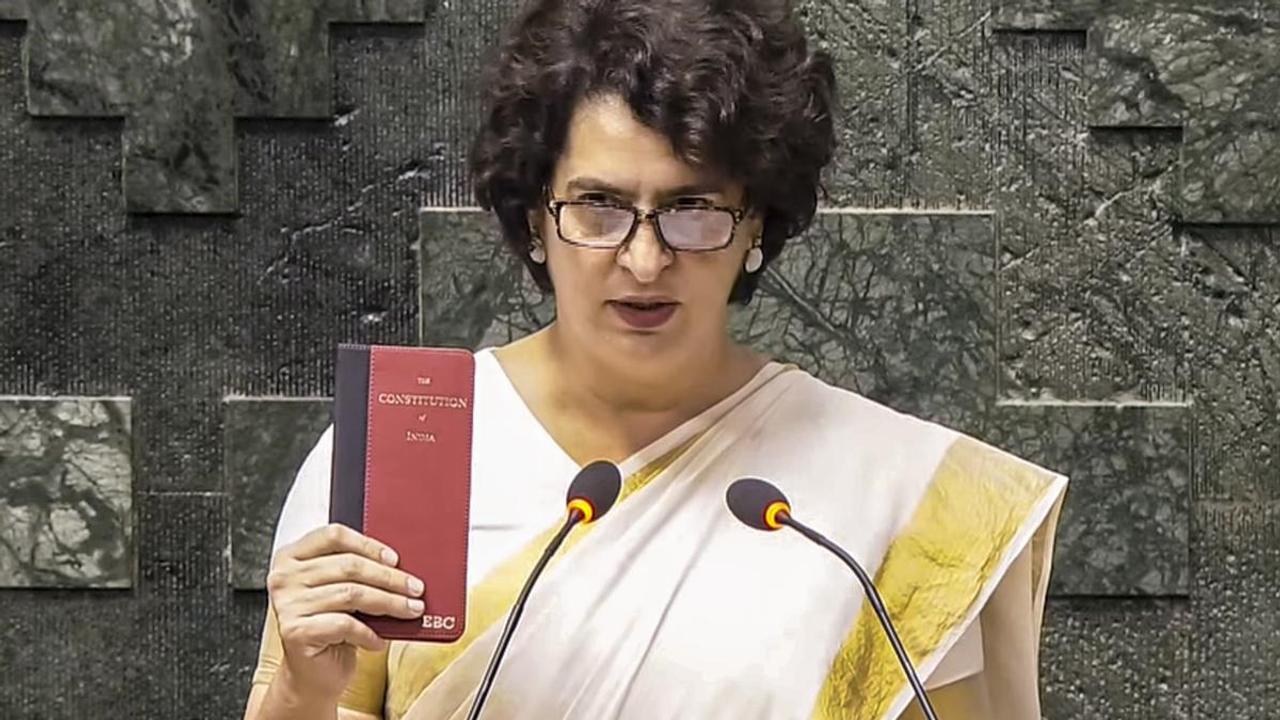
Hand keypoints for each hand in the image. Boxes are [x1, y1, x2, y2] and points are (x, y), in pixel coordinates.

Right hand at [267, 523, 425, 700]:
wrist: (311, 674)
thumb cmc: (330, 628)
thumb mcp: (343, 592)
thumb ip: (358, 572)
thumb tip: (401, 565)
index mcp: (292, 557)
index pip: (333, 536)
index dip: (368, 545)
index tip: (395, 560)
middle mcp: (284, 577)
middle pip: (348, 565)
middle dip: (389, 578)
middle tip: (416, 588)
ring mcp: (287, 604)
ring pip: (351, 594)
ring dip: (389, 603)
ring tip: (410, 610)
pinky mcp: (295, 632)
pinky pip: (344, 624)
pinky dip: (369, 632)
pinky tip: (379, 639)